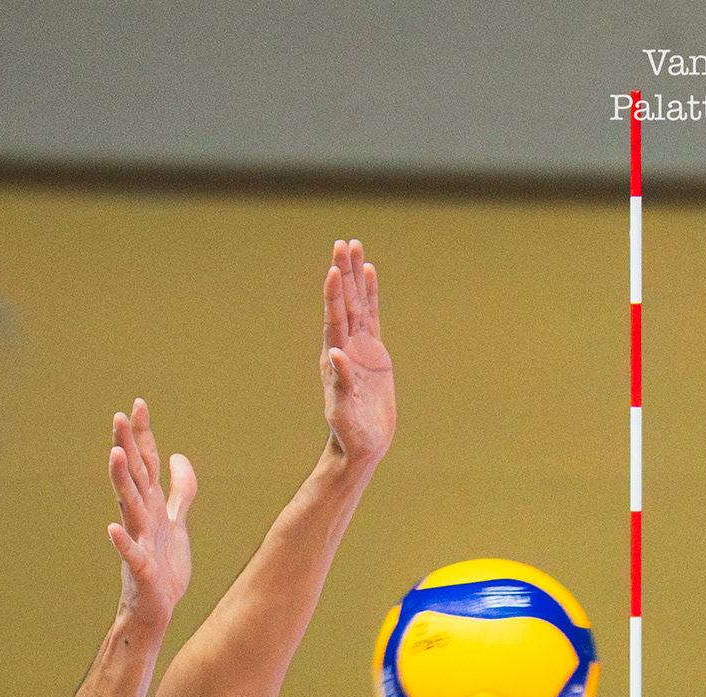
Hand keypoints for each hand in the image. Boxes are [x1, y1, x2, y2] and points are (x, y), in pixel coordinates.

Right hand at [105, 398, 197, 633]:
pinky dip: (121, 542)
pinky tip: (112, 529)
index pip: (147, 464)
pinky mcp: (141, 569)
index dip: (143, 436)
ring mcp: (138, 541)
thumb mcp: (176, 523)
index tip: (139, 404)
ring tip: (115, 456)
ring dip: (121, 482)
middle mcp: (141, 518)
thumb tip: (178, 457)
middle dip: (127, 447)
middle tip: (118, 417)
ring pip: (128, 506)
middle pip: (134, 477)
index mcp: (151, 506)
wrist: (158, 607)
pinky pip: (130, 553)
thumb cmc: (164, 566)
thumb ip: (179, 491)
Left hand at [318, 238, 396, 471]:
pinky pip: (371, 316)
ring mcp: (358, 346)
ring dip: (354, 276)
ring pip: (356, 303)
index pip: (334, 320)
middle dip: (343, 273)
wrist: (361, 443)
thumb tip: (337, 355)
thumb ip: (341, 384)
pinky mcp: (373, 351)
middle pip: (343, 303)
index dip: (333, 295)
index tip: (333, 269)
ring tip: (354, 246)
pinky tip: (369, 272)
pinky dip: (370, 294)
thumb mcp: (344, 412)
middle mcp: (344, 346)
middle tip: (342, 243)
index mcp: (335, 359)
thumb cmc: (350, 433)